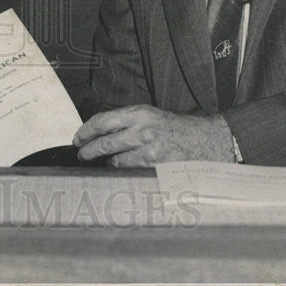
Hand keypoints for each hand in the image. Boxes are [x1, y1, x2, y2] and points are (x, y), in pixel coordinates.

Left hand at [73, 105, 233, 166]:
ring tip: (103, 163)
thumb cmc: (177, 128)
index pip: (101, 121)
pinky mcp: (156, 167)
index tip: (78, 138)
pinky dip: (122, 172)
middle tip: (82, 154)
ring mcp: (149, 150)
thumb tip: (101, 132)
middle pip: (104, 143)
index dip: (85, 131)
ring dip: (105, 163)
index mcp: (139, 113)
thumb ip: (127, 121)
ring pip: (114, 160)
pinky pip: (130, 172)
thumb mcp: (151, 115)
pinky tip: (121, 170)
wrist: (207, 140)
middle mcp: (142, 130)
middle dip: (87, 151)